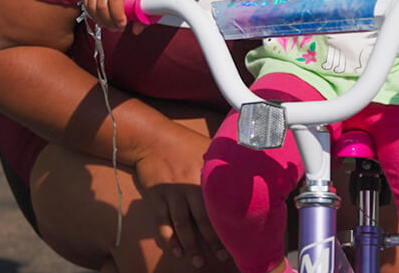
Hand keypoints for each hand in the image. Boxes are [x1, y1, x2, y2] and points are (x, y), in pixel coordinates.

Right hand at [82, 0, 151, 30]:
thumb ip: (145, 13)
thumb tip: (136, 29)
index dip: (117, 15)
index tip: (122, 24)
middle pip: (102, 5)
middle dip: (109, 21)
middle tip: (117, 27)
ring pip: (92, 6)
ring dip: (101, 20)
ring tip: (111, 25)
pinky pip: (87, 4)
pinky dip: (94, 15)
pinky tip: (102, 19)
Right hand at [133, 130, 228, 265]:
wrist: (152, 137)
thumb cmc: (183, 142)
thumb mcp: (207, 147)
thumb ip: (222, 162)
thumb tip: (247, 169)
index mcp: (206, 174)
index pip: (221, 203)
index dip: (230, 222)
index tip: (239, 238)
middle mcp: (189, 185)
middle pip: (204, 218)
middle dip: (213, 240)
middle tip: (222, 257)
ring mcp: (172, 192)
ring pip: (183, 224)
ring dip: (191, 245)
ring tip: (198, 262)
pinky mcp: (156, 197)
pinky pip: (163, 222)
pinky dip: (169, 238)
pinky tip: (177, 251)